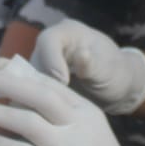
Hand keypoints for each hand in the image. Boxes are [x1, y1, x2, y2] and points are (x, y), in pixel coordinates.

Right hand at [29, 19, 144, 114]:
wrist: (117, 87)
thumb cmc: (115, 73)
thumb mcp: (107, 70)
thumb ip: (91, 64)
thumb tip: (81, 54)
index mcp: (68, 31)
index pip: (48, 41)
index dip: (51, 61)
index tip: (63, 82)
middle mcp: (51, 43)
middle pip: (33, 58)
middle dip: (38, 81)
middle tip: (49, 103)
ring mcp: (43, 60)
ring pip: (27, 75)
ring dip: (32, 92)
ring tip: (43, 110)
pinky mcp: (40, 77)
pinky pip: (29, 86)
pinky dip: (32, 99)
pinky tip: (38, 113)